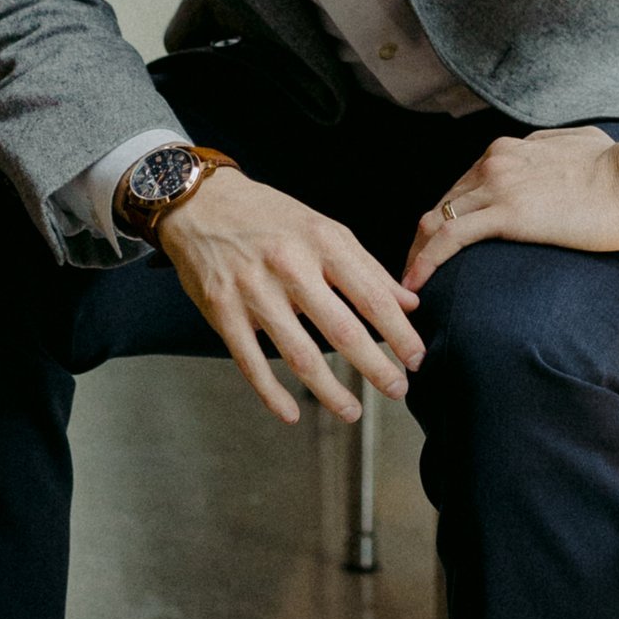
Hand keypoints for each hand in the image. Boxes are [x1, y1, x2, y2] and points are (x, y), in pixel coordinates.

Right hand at [161, 167, 423, 428]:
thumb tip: (408, 303)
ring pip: (298, 354)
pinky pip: (250, 362)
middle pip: (341, 330)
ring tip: (353, 410)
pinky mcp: (222, 312)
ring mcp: (253, 291)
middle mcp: (289, 266)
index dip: (398, 332)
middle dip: (375, 367)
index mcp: (321, 242)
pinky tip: (292, 414)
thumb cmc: (269, 216)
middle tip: (398, 389)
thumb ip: (366, 267)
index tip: (417, 357)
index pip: (371, 295)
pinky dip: (272, 393)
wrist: (201, 204)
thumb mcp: (323, 228)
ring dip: (330, 390)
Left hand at [402, 124, 618, 292]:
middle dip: (423, 243)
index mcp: (508, 150)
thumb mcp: (575, 147)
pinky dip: (426, 261)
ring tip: (409, 290)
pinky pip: (449, 237)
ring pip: (436, 221)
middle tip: (416, 277)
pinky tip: (416, 285)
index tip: (438, 250)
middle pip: (441, 205)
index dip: (445, 221)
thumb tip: (550, 163)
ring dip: (418, 257)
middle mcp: (494, 162)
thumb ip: (550, 154)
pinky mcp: (506, 213)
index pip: (460, 188)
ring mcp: (497, 184)